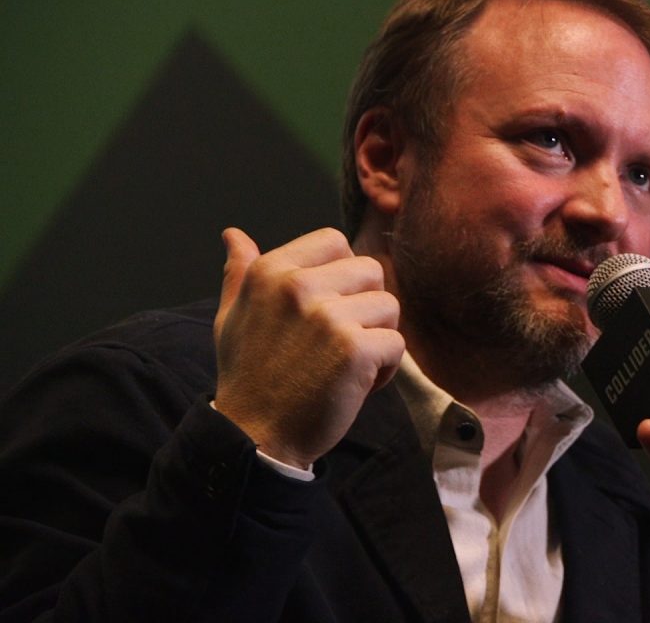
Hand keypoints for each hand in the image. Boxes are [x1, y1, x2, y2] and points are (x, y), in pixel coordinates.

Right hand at [213, 227, 403, 468]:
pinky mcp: (354, 349)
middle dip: (366, 306)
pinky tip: (356, 385)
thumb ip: (240, 273)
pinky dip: (385, 369)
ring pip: (389, 306)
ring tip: (347, 364)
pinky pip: (396, 344)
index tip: (330, 305)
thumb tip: (233, 234)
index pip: (334, 240)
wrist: (256, 436)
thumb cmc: (248, 376)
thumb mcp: (232, 317)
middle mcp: (298, 287)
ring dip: (378, 337)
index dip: (343, 273)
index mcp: (270, 272)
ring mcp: (328, 317)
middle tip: (340, 341)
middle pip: (371, 270)